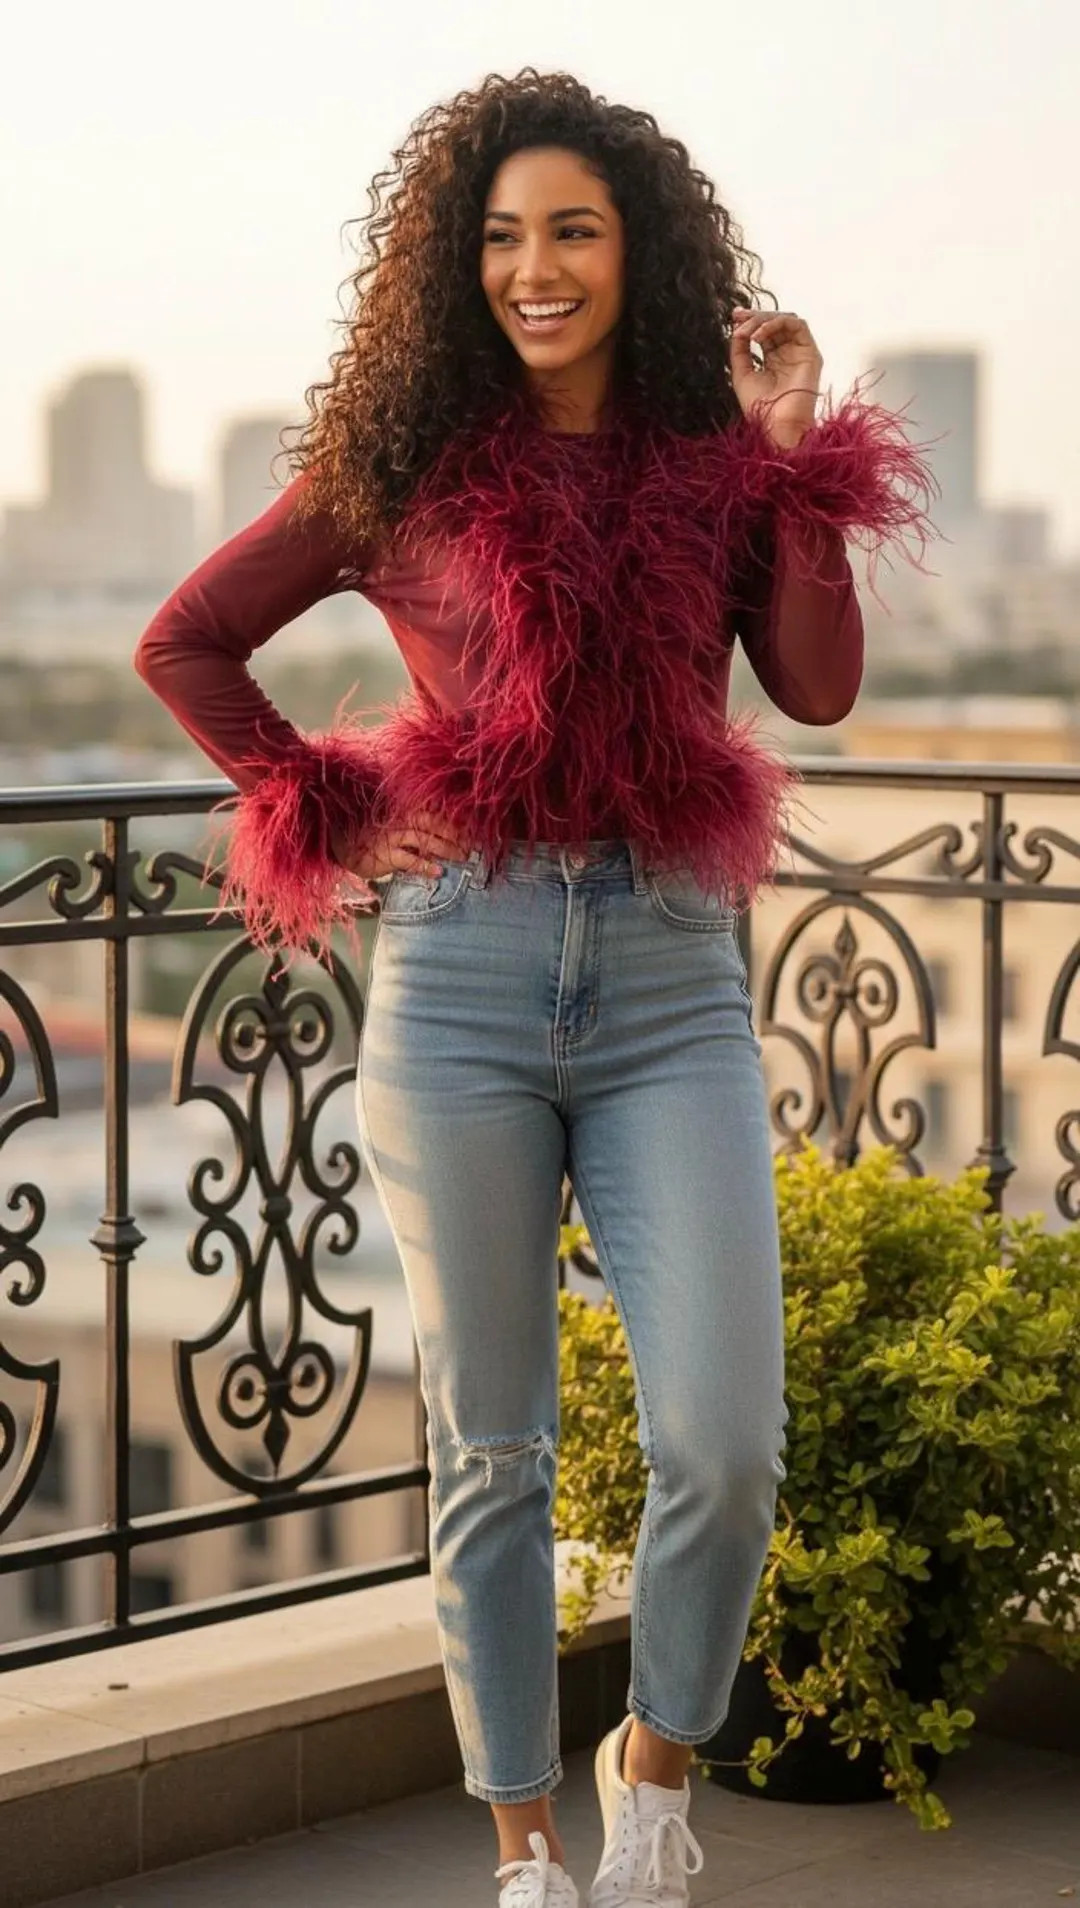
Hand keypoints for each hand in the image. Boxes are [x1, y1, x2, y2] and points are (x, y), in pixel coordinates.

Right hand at [329, 808, 471, 880]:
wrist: (340, 843)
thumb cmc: (369, 832)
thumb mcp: (391, 820)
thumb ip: (412, 821)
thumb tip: (440, 831)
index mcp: (404, 809)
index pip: (435, 812)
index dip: (455, 820)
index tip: (473, 830)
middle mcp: (401, 819)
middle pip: (435, 824)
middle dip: (456, 835)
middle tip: (473, 846)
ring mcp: (393, 836)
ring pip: (426, 841)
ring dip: (447, 850)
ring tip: (462, 858)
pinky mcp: (386, 854)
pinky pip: (409, 860)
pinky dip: (425, 866)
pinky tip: (438, 872)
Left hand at [730, 307, 823, 448]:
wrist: (777, 426)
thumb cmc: (760, 408)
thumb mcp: (742, 375)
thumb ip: (739, 351)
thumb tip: (737, 329)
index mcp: (774, 360)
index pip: (763, 333)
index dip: (750, 322)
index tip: (734, 317)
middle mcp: (788, 354)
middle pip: (774, 323)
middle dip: (755, 317)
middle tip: (738, 318)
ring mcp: (800, 353)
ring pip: (786, 320)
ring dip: (764, 320)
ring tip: (747, 330)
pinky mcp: (811, 353)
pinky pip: (797, 326)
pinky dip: (776, 324)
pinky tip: (759, 336)